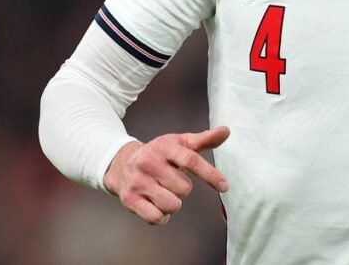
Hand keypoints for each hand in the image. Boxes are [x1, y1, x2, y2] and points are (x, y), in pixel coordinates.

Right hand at [104, 126, 230, 224]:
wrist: (122, 164)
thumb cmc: (159, 154)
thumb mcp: (180, 143)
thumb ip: (204, 140)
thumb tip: (226, 131)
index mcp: (165, 147)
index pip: (191, 160)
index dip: (210, 175)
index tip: (224, 186)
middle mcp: (149, 163)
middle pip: (184, 189)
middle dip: (183, 188)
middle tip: (172, 180)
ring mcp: (138, 182)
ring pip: (172, 205)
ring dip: (173, 203)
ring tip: (164, 192)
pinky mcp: (130, 199)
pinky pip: (156, 218)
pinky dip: (162, 216)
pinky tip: (156, 204)